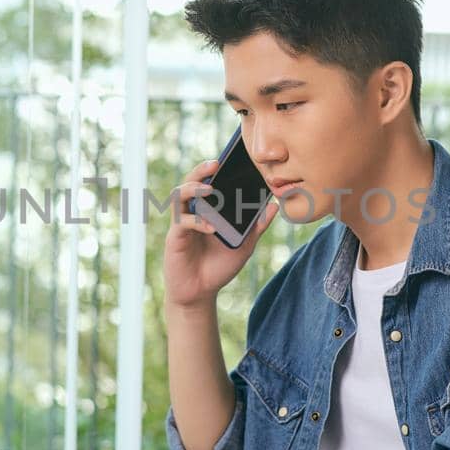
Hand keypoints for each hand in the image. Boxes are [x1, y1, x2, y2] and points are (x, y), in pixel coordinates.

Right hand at [162, 158, 278, 310]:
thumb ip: (256, 226)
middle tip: (216, 163)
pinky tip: (211, 228)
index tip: (230, 158)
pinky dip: (197, 222)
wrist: (201, 291)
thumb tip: (274, 207)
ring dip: (193, 189)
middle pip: (190, 182)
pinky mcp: (175, 238)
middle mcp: (193, 211)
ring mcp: (182, 223)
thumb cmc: (219, 266)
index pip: (209, 182)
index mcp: (208, 209)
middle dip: (201, 170)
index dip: (215, 169)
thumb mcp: (244, 245)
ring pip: (180, 196)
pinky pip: (183, 223)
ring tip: (210, 189)